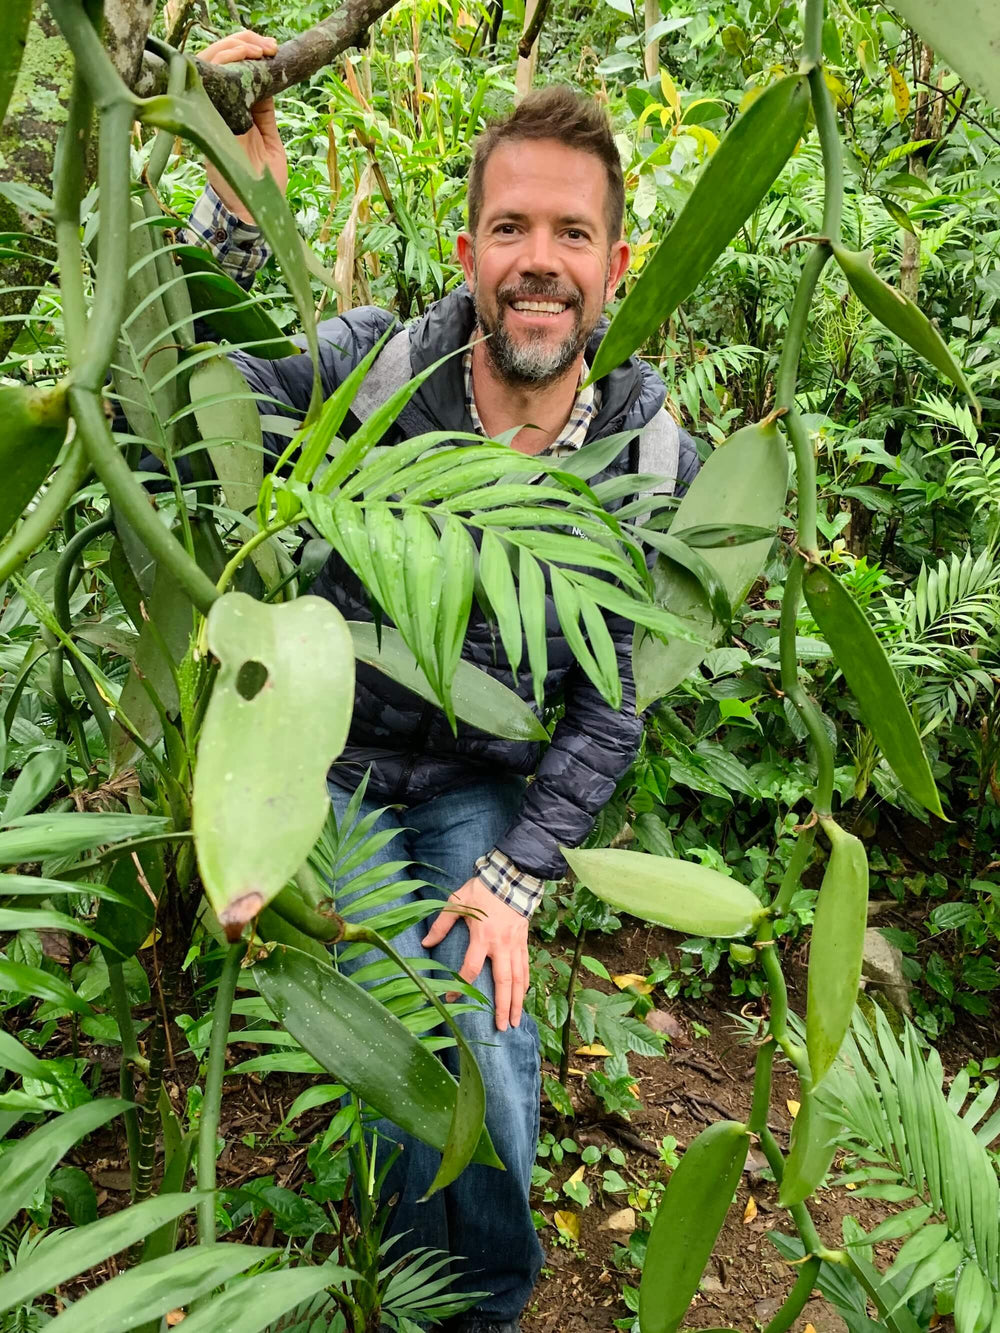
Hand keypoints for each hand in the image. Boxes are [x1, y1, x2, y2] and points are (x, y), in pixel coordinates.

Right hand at [198, 30, 287, 222]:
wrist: (253, 211)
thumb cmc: (263, 182)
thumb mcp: (270, 141)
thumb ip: (265, 113)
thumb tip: (267, 80)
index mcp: (235, 112)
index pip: (232, 70)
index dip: (247, 51)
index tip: (270, 48)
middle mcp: (219, 109)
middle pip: (218, 60)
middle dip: (242, 44)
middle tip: (266, 46)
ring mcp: (211, 114)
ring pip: (209, 66)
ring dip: (233, 50)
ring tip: (255, 49)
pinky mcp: (207, 123)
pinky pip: (207, 87)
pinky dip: (221, 68)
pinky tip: (239, 61)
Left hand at [422, 877, 529, 1032]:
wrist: (512, 877)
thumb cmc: (482, 890)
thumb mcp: (457, 902)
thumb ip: (441, 924)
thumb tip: (425, 943)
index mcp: (483, 936)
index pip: (471, 968)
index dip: (461, 986)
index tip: (451, 1000)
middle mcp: (501, 945)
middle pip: (503, 981)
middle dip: (502, 1006)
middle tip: (502, 1027)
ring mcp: (515, 945)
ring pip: (518, 978)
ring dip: (516, 1001)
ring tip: (515, 1021)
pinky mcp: (524, 942)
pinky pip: (526, 967)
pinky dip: (525, 984)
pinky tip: (522, 998)